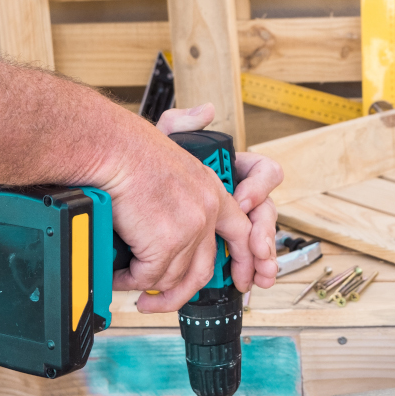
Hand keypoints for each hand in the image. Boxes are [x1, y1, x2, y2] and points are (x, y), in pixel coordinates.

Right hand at [104, 106, 246, 311]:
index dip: (242, 261)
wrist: (110, 148)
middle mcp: (206, 211)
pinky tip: (120, 274)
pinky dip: (131, 280)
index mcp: (211, 190)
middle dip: (181, 293)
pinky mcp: (166, 242)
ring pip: (173, 276)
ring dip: (149, 286)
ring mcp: (190, 228)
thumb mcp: (172, 135)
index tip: (240, 280)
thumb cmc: (129, 144)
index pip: (241, 233)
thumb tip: (206, 111)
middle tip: (160, 301)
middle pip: (205, 268)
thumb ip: (190, 126)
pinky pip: (149, 275)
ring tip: (130, 285)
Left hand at [152, 104, 282, 293]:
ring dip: (264, 258)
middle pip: (266, 214)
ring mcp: (232, 223)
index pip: (264, 172)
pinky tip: (249, 283)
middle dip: (265, 234)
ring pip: (259, 240)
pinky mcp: (222, 245)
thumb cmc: (148, 166)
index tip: (242, 202)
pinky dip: (249, 272)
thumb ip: (183, 122)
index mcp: (233, 171)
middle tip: (258, 249)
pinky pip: (244, 259)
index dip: (258, 188)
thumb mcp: (164, 142)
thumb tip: (205, 112)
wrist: (128, 185)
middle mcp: (239, 197)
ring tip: (261, 273)